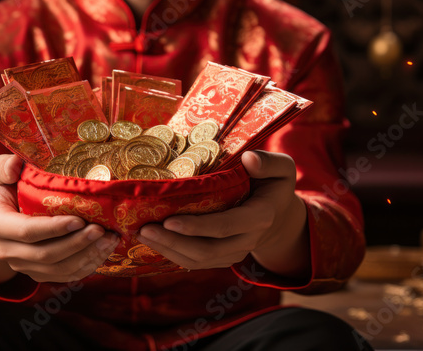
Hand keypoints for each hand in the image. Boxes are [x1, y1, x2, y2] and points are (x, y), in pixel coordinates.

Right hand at [0, 154, 119, 284]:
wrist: (0, 214)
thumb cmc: (3, 187)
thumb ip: (3, 166)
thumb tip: (14, 164)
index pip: (27, 231)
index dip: (54, 228)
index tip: (80, 220)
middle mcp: (6, 250)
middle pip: (46, 254)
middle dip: (77, 244)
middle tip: (102, 230)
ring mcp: (22, 265)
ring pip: (58, 269)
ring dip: (87, 256)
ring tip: (109, 239)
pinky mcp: (38, 273)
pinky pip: (65, 276)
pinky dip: (86, 266)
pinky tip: (103, 250)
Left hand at [136, 151, 310, 277]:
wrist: (279, 217)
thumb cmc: (273, 184)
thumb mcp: (282, 168)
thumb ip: (270, 162)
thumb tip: (249, 159)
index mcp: (260, 217)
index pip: (224, 226)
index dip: (196, 227)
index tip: (168, 221)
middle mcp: (247, 240)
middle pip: (206, 249)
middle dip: (172, 242)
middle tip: (144, 229)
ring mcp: (234, 253)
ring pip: (198, 260)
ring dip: (167, 250)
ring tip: (141, 234)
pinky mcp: (223, 258)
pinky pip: (196, 263)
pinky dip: (172, 255)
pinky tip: (152, 242)